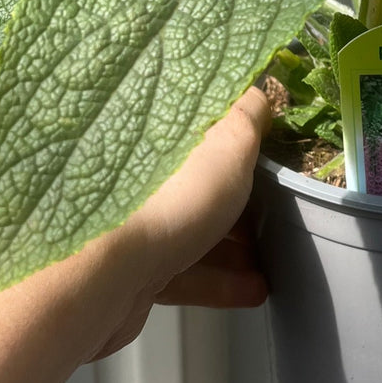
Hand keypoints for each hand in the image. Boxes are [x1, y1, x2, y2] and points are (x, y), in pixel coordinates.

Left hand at [88, 83, 274, 358]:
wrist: (102, 277)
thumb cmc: (172, 196)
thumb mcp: (228, 141)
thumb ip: (247, 114)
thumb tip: (258, 92)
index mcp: (155, 130)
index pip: (200, 122)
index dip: (238, 133)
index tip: (270, 147)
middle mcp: (137, 172)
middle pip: (199, 178)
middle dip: (241, 196)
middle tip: (279, 208)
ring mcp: (130, 223)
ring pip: (192, 228)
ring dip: (236, 244)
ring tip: (276, 258)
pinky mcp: (129, 269)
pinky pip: (182, 270)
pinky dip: (218, 279)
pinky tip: (254, 290)